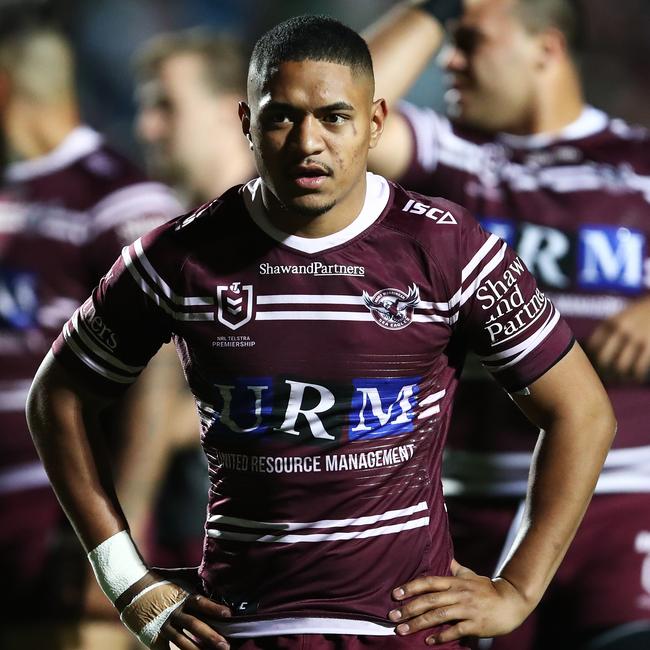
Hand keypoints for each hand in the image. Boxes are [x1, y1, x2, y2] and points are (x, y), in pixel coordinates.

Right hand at [116, 570, 231, 648]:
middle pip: (195, 625)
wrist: (131, 587)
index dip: (214, 608)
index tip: (229, 615)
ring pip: (182, 641)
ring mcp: (163, 625)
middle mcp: (174, 611)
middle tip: (226, 646)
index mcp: (182, 596)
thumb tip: (214, 573)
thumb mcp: (178, 577)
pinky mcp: (153, 636)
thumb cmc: (160, 581)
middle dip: (211, 636)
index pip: (201, 602)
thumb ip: (195, 579)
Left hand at [388, 560, 530, 644]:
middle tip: (392, 616)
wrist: (512, 601)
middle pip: (430, 600)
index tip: (395, 594)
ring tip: (403, 630)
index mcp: (455, 582)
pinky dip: (441, 636)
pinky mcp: (476, 624)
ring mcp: (467, 609)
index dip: (411, 587)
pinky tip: (428, 641)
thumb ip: (457, 569)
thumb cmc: (487, 588)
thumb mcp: (471, 575)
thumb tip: (447, 558)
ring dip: (419, 623)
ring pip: (439, 616)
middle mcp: (459, 593)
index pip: (429, 582)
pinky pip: (456, 631)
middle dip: (409, 608)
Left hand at [586, 297, 649, 381]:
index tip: (597, 365)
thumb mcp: (622, 317)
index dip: (593, 358)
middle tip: (608, 377)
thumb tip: (595, 355)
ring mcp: (636, 338)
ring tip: (623, 378)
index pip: (593, 346)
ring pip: (620, 366)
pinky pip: (638, 368)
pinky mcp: (649, 345)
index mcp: (610, 323)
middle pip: (603, 358)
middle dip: (604, 371)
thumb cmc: (642, 314)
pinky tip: (637, 377)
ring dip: (621, 376)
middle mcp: (620, 330)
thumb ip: (609, 332)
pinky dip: (636, 376)